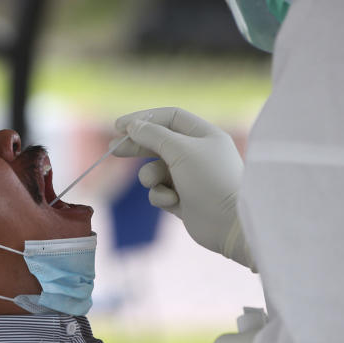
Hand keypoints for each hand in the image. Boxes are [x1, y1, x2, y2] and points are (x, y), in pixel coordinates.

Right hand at [112, 107, 254, 269]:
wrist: (230, 223)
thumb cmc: (209, 180)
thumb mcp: (180, 150)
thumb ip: (153, 135)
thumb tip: (133, 126)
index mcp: (204, 135)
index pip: (170, 118)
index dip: (144, 119)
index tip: (119, 126)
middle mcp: (198, 154)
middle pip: (159, 142)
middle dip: (137, 146)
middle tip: (113, 150)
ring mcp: (190, 178)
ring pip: (155, 170)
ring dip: (150, 176)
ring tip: (155, 183)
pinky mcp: (183, 200)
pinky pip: (160, 192)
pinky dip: (161, 195)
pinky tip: (173, 202)